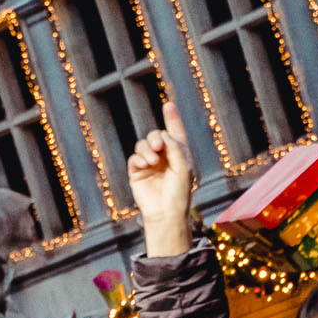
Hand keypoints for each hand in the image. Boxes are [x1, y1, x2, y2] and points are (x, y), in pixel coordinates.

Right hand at [126, 101, 196, 255]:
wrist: (166, 213)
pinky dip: (139, 159)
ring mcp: (150, 165)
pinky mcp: (137, 173)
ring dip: (146, 149)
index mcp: (179, 155)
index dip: (172, 119)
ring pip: (143, 145)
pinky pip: (134, 158)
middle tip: (158, 147)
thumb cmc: (179, 192)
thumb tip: (162, 136)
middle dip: (155, 137)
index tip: (168, 105)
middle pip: (156, 136)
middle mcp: (164, 158)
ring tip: (152, 160)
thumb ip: (175, 147)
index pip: (175, 134)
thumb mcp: (183, 166)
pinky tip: (145, 165)